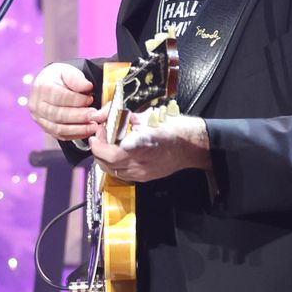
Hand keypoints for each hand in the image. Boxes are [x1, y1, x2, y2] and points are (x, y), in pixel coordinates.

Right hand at [27, 62, 98, 140]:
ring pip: (59, 128)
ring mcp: (39, 118)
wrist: (49, 85)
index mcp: (42, 87)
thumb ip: (77, 78)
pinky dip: (75, 135)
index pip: (60, 97)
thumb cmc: (59, 78)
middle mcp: (36, 105)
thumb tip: (87, 86)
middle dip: (80, 117)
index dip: (77, 100)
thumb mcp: (67, 71)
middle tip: (95, 115)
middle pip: (58, 115)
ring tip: (94, 126)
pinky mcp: (45, 128)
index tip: (90, 99)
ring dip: (79, 129)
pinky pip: (60, 135)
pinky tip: (87, 131)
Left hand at [90, 114, 210, 182]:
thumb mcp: (148, 116)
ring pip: (112, 171)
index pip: (110, 154)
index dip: (98, 145)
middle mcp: (140, 163)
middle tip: (100, 134)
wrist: (194, 146)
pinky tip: (118, 152)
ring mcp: (142, 173)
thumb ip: (124, 116)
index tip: (98, 131)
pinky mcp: (145, 178)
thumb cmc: (175, 128)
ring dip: (104, 158)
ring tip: (108, 143)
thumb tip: (105, 113)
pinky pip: (122, 174)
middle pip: (107, 164)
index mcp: (142, 146)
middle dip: (98, 149)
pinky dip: (114, 164)